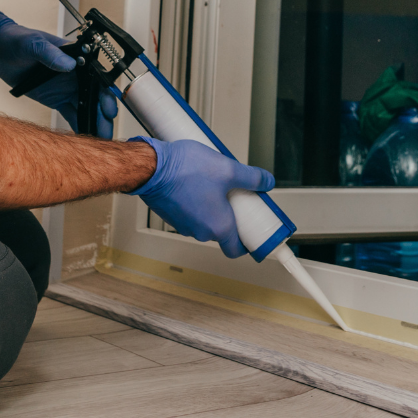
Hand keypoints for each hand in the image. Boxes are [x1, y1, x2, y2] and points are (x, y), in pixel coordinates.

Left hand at [0, 11, 116, 138]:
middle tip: (106, 128)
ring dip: (94, 122)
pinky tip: (85, 136)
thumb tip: (69, 64)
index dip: (105, 93)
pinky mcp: (56, 100)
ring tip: (100, 138)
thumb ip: (50, 52)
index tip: (107, 107)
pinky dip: (80, 125)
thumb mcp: (33, 43)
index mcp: (75, 58)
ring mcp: (66, 88)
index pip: (97, 77)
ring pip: (86, 107)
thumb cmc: (17, 40)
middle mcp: (75, 75)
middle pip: (95, 95)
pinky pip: (71, 114)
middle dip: (103, 112)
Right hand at [127, 137, 275, 257]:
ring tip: (211, 184)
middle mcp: (200, 230)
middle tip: (232, 195)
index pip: (237, 250)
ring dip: (209, 207)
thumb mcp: (227, 168)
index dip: (247, 242)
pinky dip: (194, 202)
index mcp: (218, 226)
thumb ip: (251, 177)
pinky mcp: (170, 214)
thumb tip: (267, 181)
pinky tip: (194, 182)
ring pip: (203, 220)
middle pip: (221, 230)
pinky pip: (189, 212)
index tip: (253, 232)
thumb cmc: (184, 170)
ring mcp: (183, 224)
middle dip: (228, 214)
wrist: (150, 167)